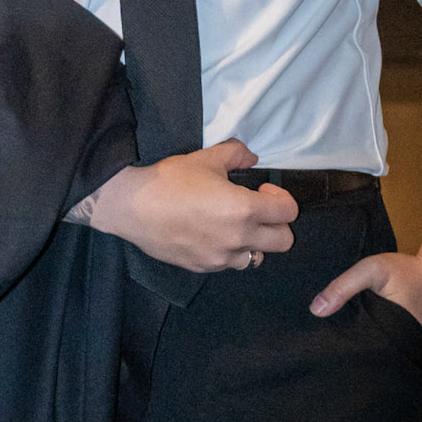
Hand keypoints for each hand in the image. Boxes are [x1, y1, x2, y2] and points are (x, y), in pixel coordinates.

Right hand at [87, 139, 297, 272]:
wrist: (132, 207)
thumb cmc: (170, 180)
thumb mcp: (206, 158)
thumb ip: (236, 154)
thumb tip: (252, 158)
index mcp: (244, 209)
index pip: (289, 212)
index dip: (281, 198)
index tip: (261, 190)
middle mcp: (239, 238)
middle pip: (284, 241)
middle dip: (276, 224)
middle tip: (254, 210)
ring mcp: (221, 258)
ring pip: (258, 257)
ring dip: (253, 242)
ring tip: (232, 226)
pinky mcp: (204, 268)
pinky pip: (230, 263)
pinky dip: (228, 251)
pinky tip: (209, 235)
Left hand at [309, 230, 421, 349]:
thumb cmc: (410, 272)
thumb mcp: (374, 270)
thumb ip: (344, 286)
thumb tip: (315, 310)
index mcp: (384, 336)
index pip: (352, 352)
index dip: (334, 349)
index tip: (314, 346)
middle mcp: (397, 351)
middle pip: (362, 357)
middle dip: (345, 352)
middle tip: (320, 347)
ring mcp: (407, 352)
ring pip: (376, 355)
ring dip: (360, 348)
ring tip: (334, 343)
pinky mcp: (413, 347)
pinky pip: (388, 349)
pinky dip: (375, 343)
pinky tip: (359, 335)